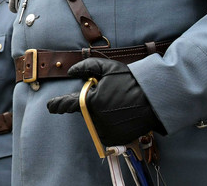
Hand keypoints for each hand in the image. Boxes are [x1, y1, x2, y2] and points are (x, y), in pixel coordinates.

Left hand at [46, 57, 162, 145]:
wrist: (155, 100)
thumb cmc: (131, 82)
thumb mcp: (108, 68)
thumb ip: (86, 67)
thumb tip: (70, 72)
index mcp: (91, 102)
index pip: (68, 104)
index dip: (58, 104)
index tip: (50, 106)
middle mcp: (96, 119)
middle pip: (85, 111)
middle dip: (92, 102)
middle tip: (109, 94)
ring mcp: (106, 131)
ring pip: (95, 121)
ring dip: (101, 113)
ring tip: (118, 103)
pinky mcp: (116, 139)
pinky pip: (106, 131)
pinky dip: (109, 123)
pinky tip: (121, 114)